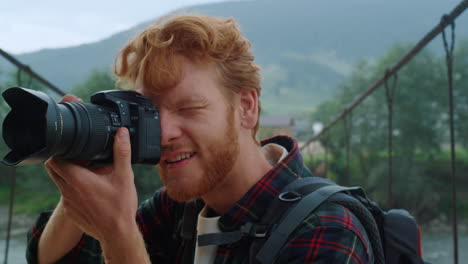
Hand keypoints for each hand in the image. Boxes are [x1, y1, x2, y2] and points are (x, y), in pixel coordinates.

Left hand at [44, 95, 137, 240]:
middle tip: (78, 158)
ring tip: (88, 175)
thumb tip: (121, 133)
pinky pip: (67, 197)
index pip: (54, 160)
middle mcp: (68, 191)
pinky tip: (91, 193)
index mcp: (78, 179)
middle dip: (61, 161)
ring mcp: (68, 204)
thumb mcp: (125, 176)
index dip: (60, 151)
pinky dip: (74, 191)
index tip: (73, 148)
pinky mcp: (71, 213)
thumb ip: (121, 152)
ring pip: (60, 183)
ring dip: (69, 176)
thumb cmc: (120, 206)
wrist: (118, 234)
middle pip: (52, 170)